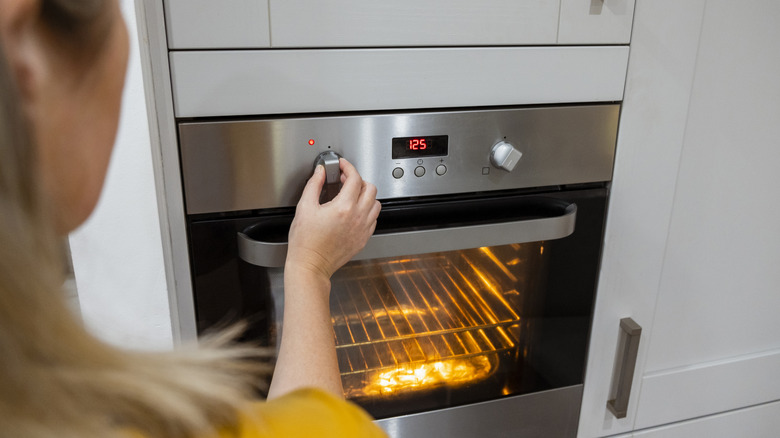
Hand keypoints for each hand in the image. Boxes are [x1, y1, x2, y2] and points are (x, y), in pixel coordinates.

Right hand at [286, 158, 380, 283]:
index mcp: (343, 207)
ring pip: (376, 203)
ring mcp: (363, 229)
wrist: (311, 265)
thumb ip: (314, 185)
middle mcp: (358, 217)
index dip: (348, 167)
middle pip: (370, 188)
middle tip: (345, 180)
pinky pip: (373, 219)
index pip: (354, 178)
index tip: (342, 166)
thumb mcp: (304, 207)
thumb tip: (320, 172)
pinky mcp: (364, 238)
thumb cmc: (306, 241)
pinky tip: (354, 211)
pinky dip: (367, 210)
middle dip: (358, 180)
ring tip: (351, 195)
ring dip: (365, 195)